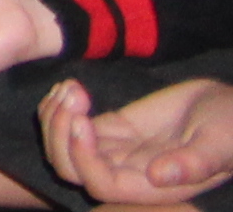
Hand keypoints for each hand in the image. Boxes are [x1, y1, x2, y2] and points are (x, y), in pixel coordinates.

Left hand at [47, 75, 232, 205]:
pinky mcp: (114, 126)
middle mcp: (129, 172)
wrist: (232, 106)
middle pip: (71, 167)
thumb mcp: (221, 143)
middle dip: (60, 135)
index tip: (83, 120)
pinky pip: (75, 122)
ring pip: (66, 144)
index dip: (83, 158)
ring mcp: (117, 148)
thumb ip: (195, 162)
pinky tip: (71, 85)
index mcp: (153, 186)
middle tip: (72, 97)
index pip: (101, 184)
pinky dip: (62, 106)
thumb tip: (159, 176)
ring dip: (56, 117)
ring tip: (71, 88)